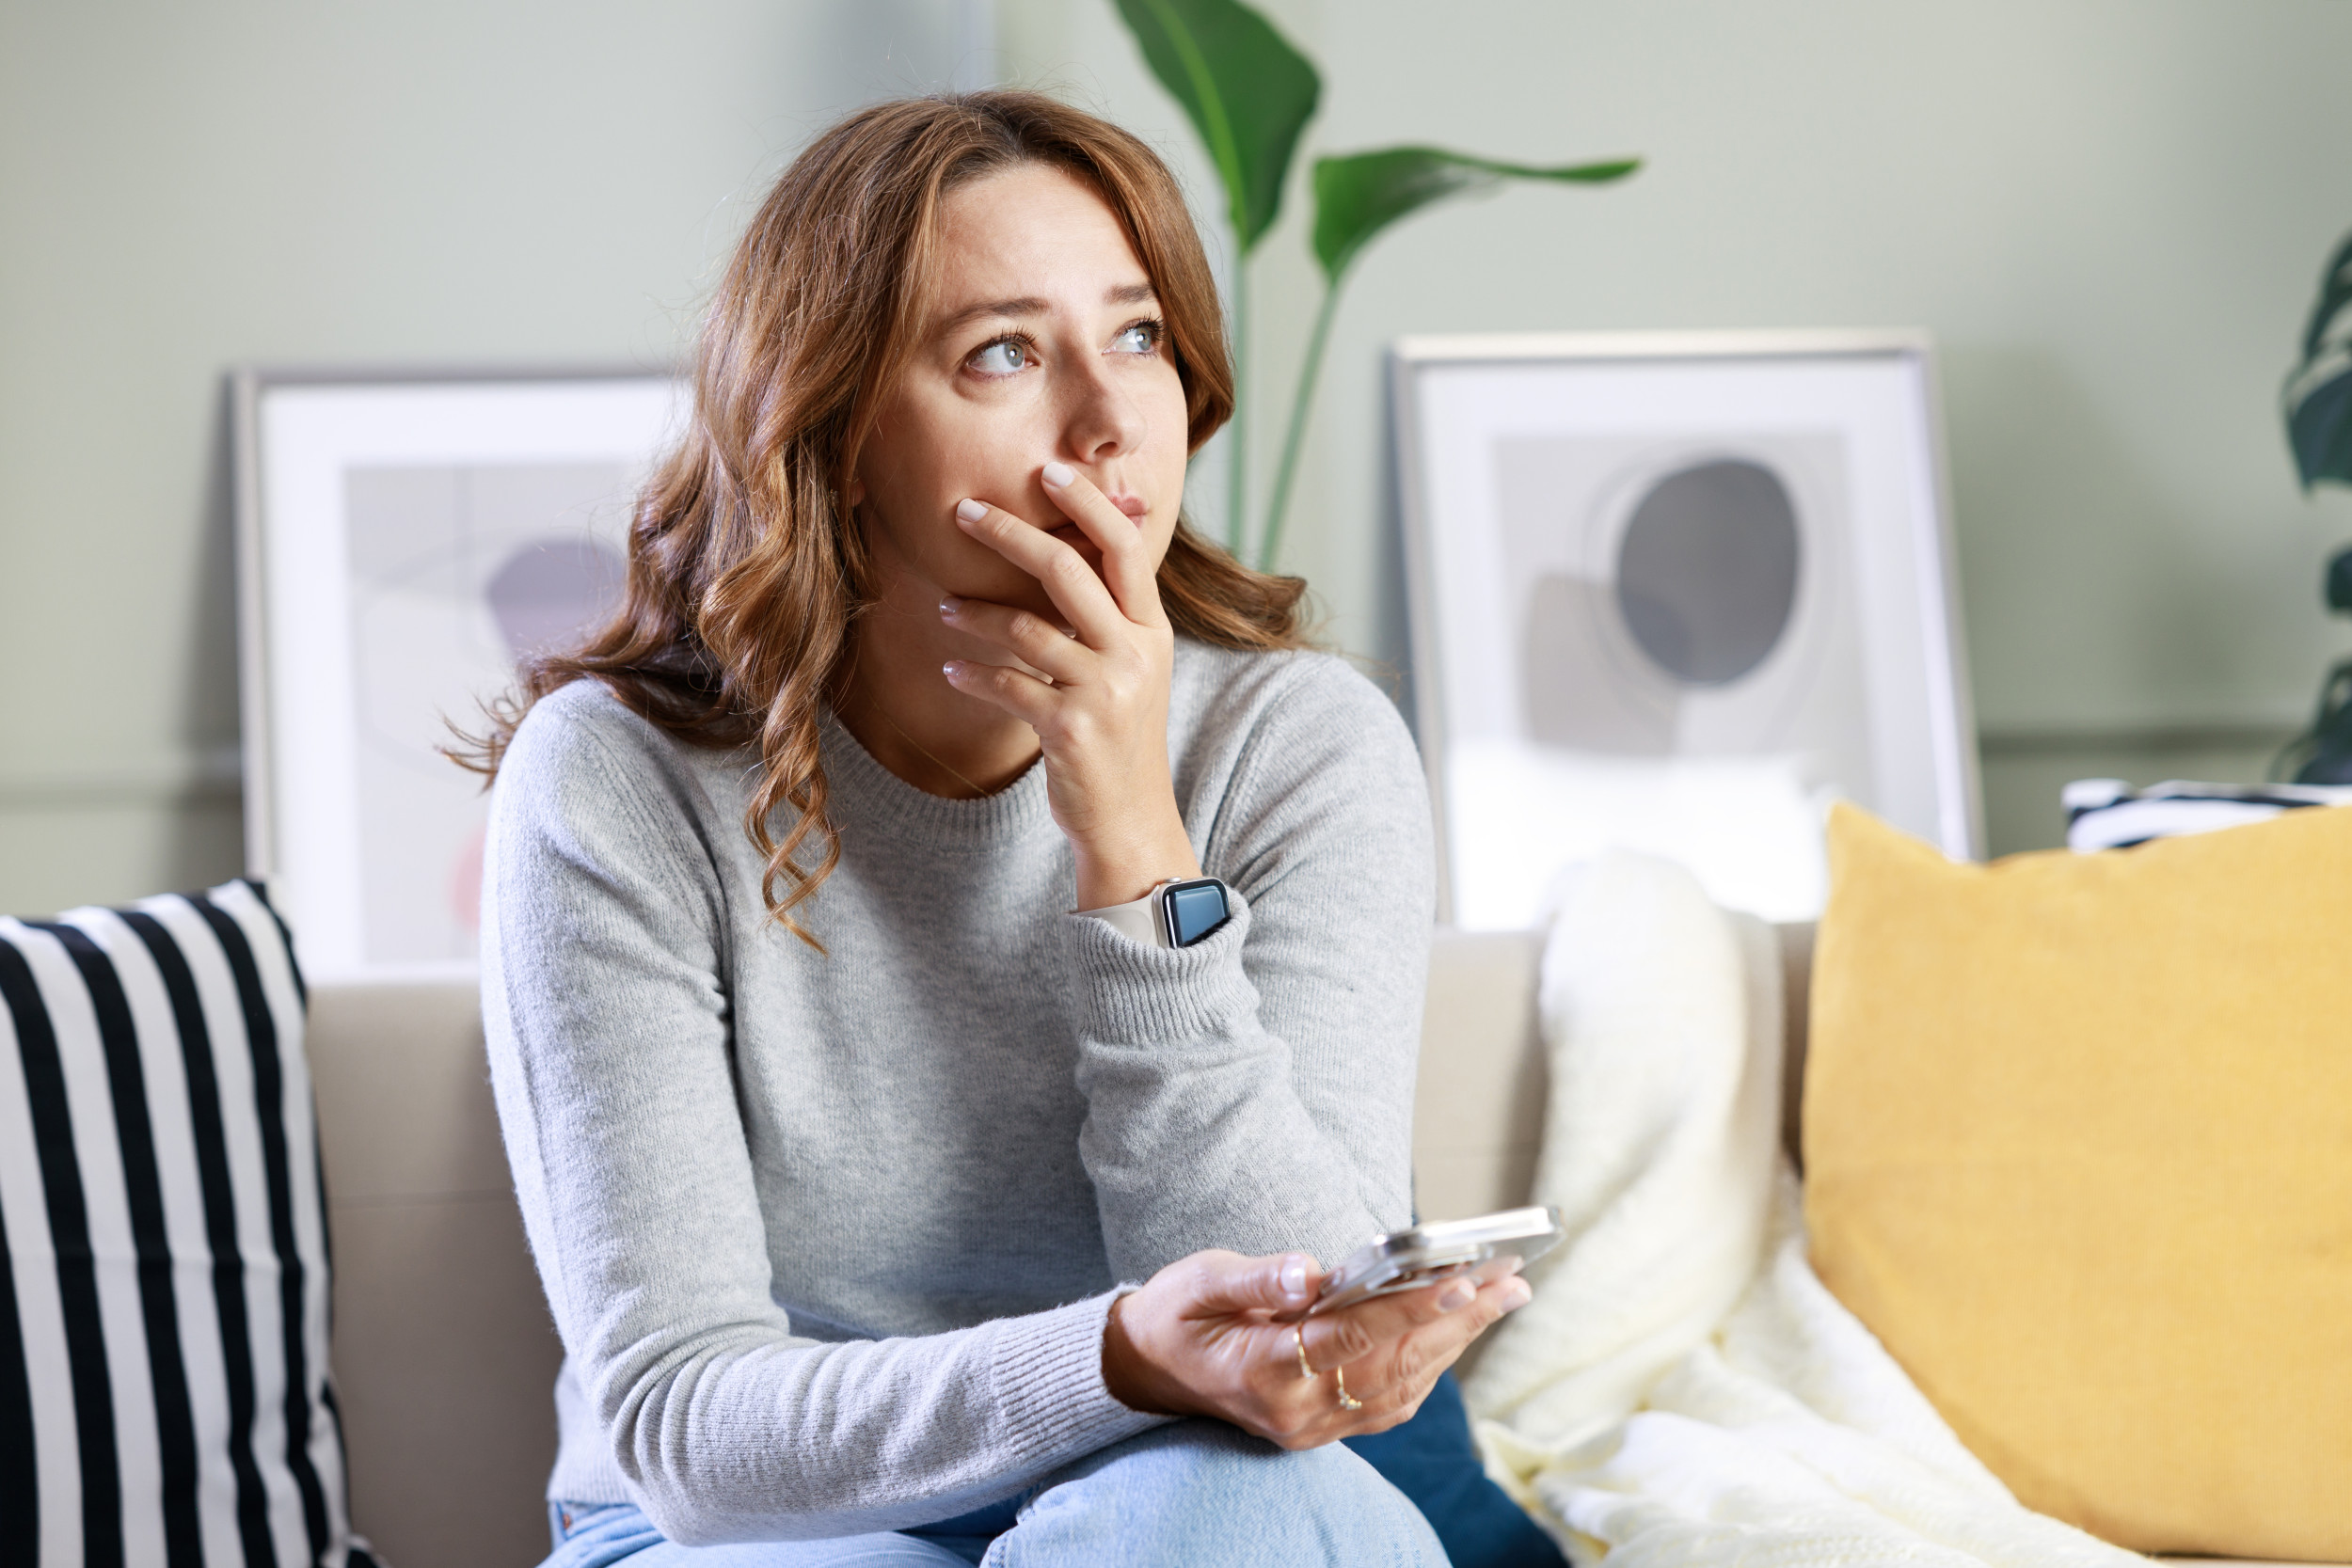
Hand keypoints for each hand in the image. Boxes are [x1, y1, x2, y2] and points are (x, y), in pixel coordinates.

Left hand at [941, 462, 1198, 910]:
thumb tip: (1077, 548)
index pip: (1122, 546)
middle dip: (1010, 533)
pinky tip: (951, 670)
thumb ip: (1109, 614)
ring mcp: (1106, 692)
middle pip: (1069, 569)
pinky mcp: (1072, 730)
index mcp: (1151, 629)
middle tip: (963, 511)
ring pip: (1027, 628)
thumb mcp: (1130, 669)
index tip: (1046, 469)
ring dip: (974, 613)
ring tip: (943, 607)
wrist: (1130, 820)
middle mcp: (1135, 652)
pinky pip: (1009, 686)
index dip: (1084, 502)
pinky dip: (974, 675)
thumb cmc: (1118, 736)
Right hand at [1100, 1249, 1532, 1447]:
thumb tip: (1311, 1271)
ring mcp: (1312, 1427)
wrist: (1148, 1371)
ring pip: (1402, 1386)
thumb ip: (1256, 1280)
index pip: (1352, 1338)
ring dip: (1456, 1341)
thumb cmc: (1176, 1314)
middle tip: (1511, 1282)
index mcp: (1262, 1370)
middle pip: (1394, 1365)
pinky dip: (1431, 1365)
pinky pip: (1391, 1401)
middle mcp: (1295, 1410)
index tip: (1460, 1278)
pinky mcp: (1323, 1427)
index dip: (1409, 1309)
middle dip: (1458, 1320)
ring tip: (1501, 1296)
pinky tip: (1458, 1329)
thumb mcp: (1199, 1281)